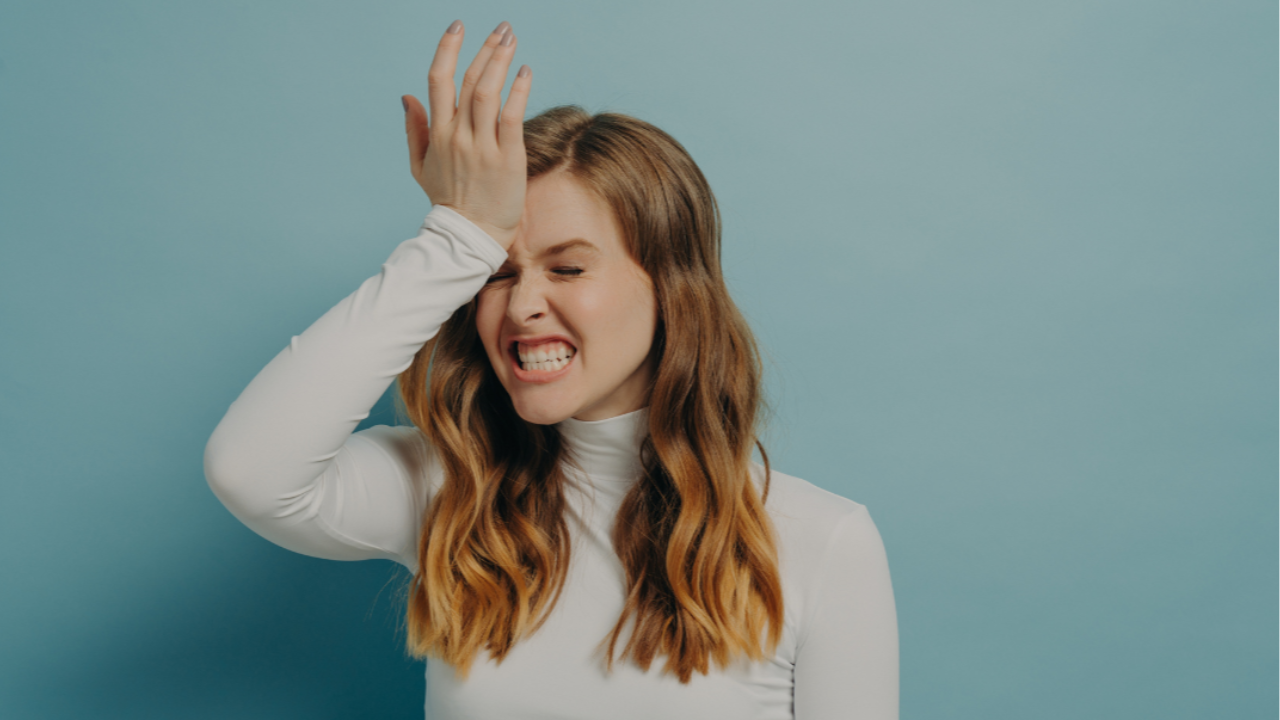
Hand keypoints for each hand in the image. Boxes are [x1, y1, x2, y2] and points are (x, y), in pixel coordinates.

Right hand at [402, 20, 529, 250]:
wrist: (469, 235)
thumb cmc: (448, 201)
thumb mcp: (421, 166)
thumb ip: (414, 129)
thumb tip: (406, 96)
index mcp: (438, 134)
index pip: (438, 80)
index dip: (447, 49)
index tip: (458, 26)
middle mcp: (457, 135)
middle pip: (469, 80)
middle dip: (485, 49)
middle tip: (502, 28)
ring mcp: (481, 146)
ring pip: (487, 92)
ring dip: (500, 61)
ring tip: (511, 39)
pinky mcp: (506, 158)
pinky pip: (511, 116)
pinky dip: (518, 91)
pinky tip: (525, 72)